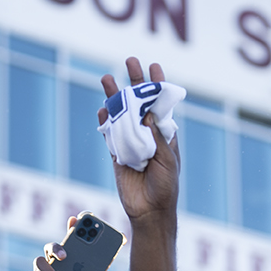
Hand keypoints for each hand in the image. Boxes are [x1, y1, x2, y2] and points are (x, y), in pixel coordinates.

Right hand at [99, 57, 179, 223]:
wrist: (149, 210)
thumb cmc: (166, 186)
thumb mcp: (167, 160)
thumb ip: (157, 138)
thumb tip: (147, 114)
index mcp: (164, 133)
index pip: (160, 104)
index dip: (157, 85)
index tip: (153, 66)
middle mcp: (147, 134)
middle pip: (139, 102)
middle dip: (134, 81)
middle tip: (129, 60)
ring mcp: (131, 142)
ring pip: (121, 114)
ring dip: (114, 97)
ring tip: (107, 77)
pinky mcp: (117, 152)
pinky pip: (109, 133)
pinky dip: (105, 121)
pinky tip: (102, 109)